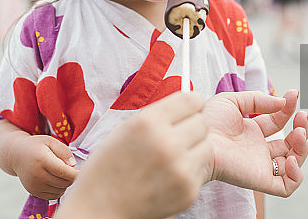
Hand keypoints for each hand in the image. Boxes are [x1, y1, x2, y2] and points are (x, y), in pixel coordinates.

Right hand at [10, 134, 77, 199]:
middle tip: (71, 169)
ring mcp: (34, 185)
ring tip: (61, 173)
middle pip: (64, 182)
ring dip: (65, 184)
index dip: (76, 174)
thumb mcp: (50, 141)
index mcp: (42, 160)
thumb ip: (64, 151)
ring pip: (60, 190)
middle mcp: (37, 175)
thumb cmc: (37, 146)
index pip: (64, 172)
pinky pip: (53, 195)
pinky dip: (58, 189)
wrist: (16, 155)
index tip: (83, 171)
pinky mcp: (34, 192)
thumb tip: (73, 166)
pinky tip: (55, 179)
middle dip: (71, 177)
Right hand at [55, 91, 210, 218]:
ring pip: (207, 146)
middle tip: (178, 135)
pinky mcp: (188, 191)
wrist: (100, 209)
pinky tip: (170, 175)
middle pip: (202, 122)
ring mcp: (180, 170)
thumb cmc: (108, 167)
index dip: (192, 103)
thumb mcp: (124, 129)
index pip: (191, 99)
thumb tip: (187, 103)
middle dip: (193, 126)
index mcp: (148, 123)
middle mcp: (167, 143)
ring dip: (194, 148)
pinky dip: (190, 170)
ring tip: (173, 157)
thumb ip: (156, 116)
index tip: (188, 108)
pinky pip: (201, 170)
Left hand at [203, 90, 307, 196]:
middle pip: (290, 143)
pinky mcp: (261, 179)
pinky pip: (286, 187)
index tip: (293, 95)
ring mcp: (260, 165)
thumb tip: (282, 103)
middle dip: (301, 128)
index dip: (288, 108)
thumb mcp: (232, 100)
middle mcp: (258, 149)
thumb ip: (258, 100)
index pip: (278, 121)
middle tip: (302, 116)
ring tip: (298, 133)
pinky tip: (291, 158)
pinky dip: (296, 175)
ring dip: (303, 148)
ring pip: (293, 164)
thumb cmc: (208, 121)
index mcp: (251, 131)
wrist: (199, 138)